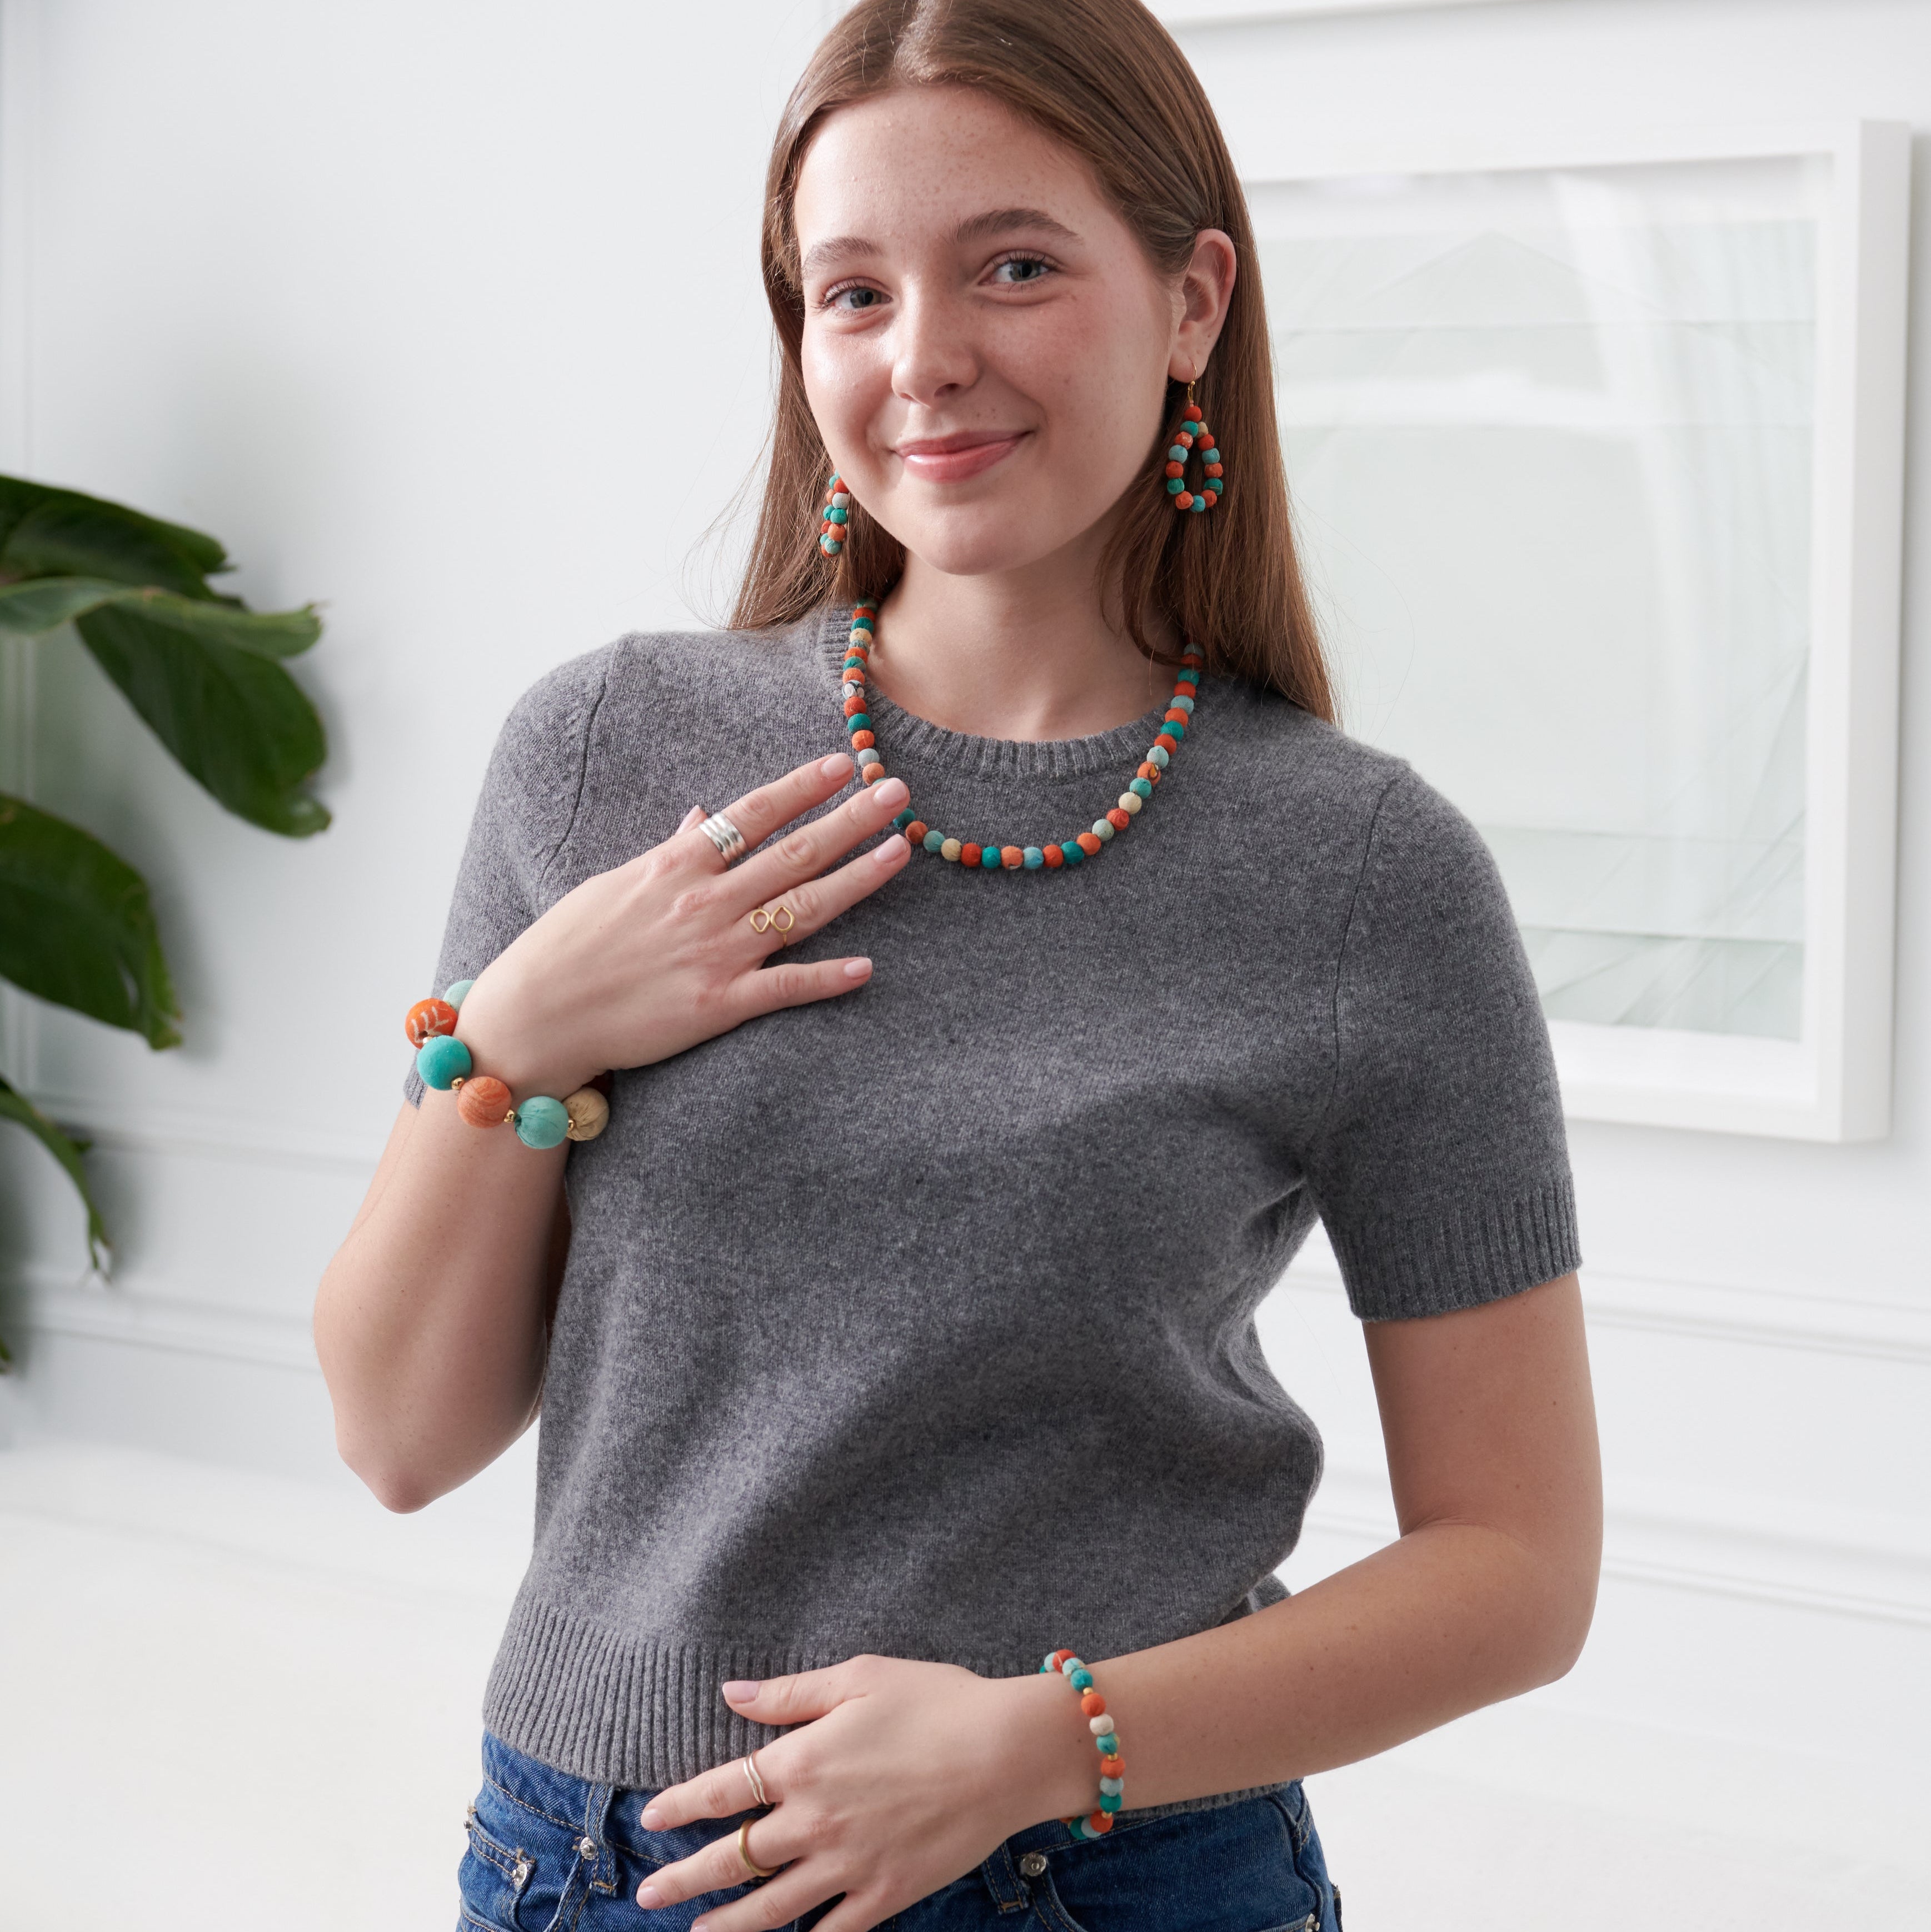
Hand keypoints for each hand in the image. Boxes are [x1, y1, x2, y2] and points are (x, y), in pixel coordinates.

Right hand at [452, 753, 910, 1099]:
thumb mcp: (615, 883)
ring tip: (900, 852)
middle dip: (851, 819)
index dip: (803, 786)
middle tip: (899, 792)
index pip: (753, 813)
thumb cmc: (568, 947)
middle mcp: (703, 902)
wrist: (534, 1016)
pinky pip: (783, 987)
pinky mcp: (716, 1005)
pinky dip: (826, 978)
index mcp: (677, 865)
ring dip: (856, 879)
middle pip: (793, 852)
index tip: (845, 762)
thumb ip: (669, 851)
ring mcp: (714, 953)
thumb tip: (702, 816)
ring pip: (801, 909)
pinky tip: (867, 967)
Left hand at [632, 1656, 1095, 1931]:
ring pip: (769, 1908)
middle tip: (647, 1894)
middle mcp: (814, 1821)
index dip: (679, 1806)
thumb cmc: (937, 1702)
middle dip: (683, 1878)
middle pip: (732, 1858)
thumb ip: (790, 1693)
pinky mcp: (884, 1894)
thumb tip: (732, 1693)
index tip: (650, 1819)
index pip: (720, 1791)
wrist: (1007, 1752)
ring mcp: (848, 1864)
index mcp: (803, 1763)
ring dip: (725, 1924)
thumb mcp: (859, 1677)